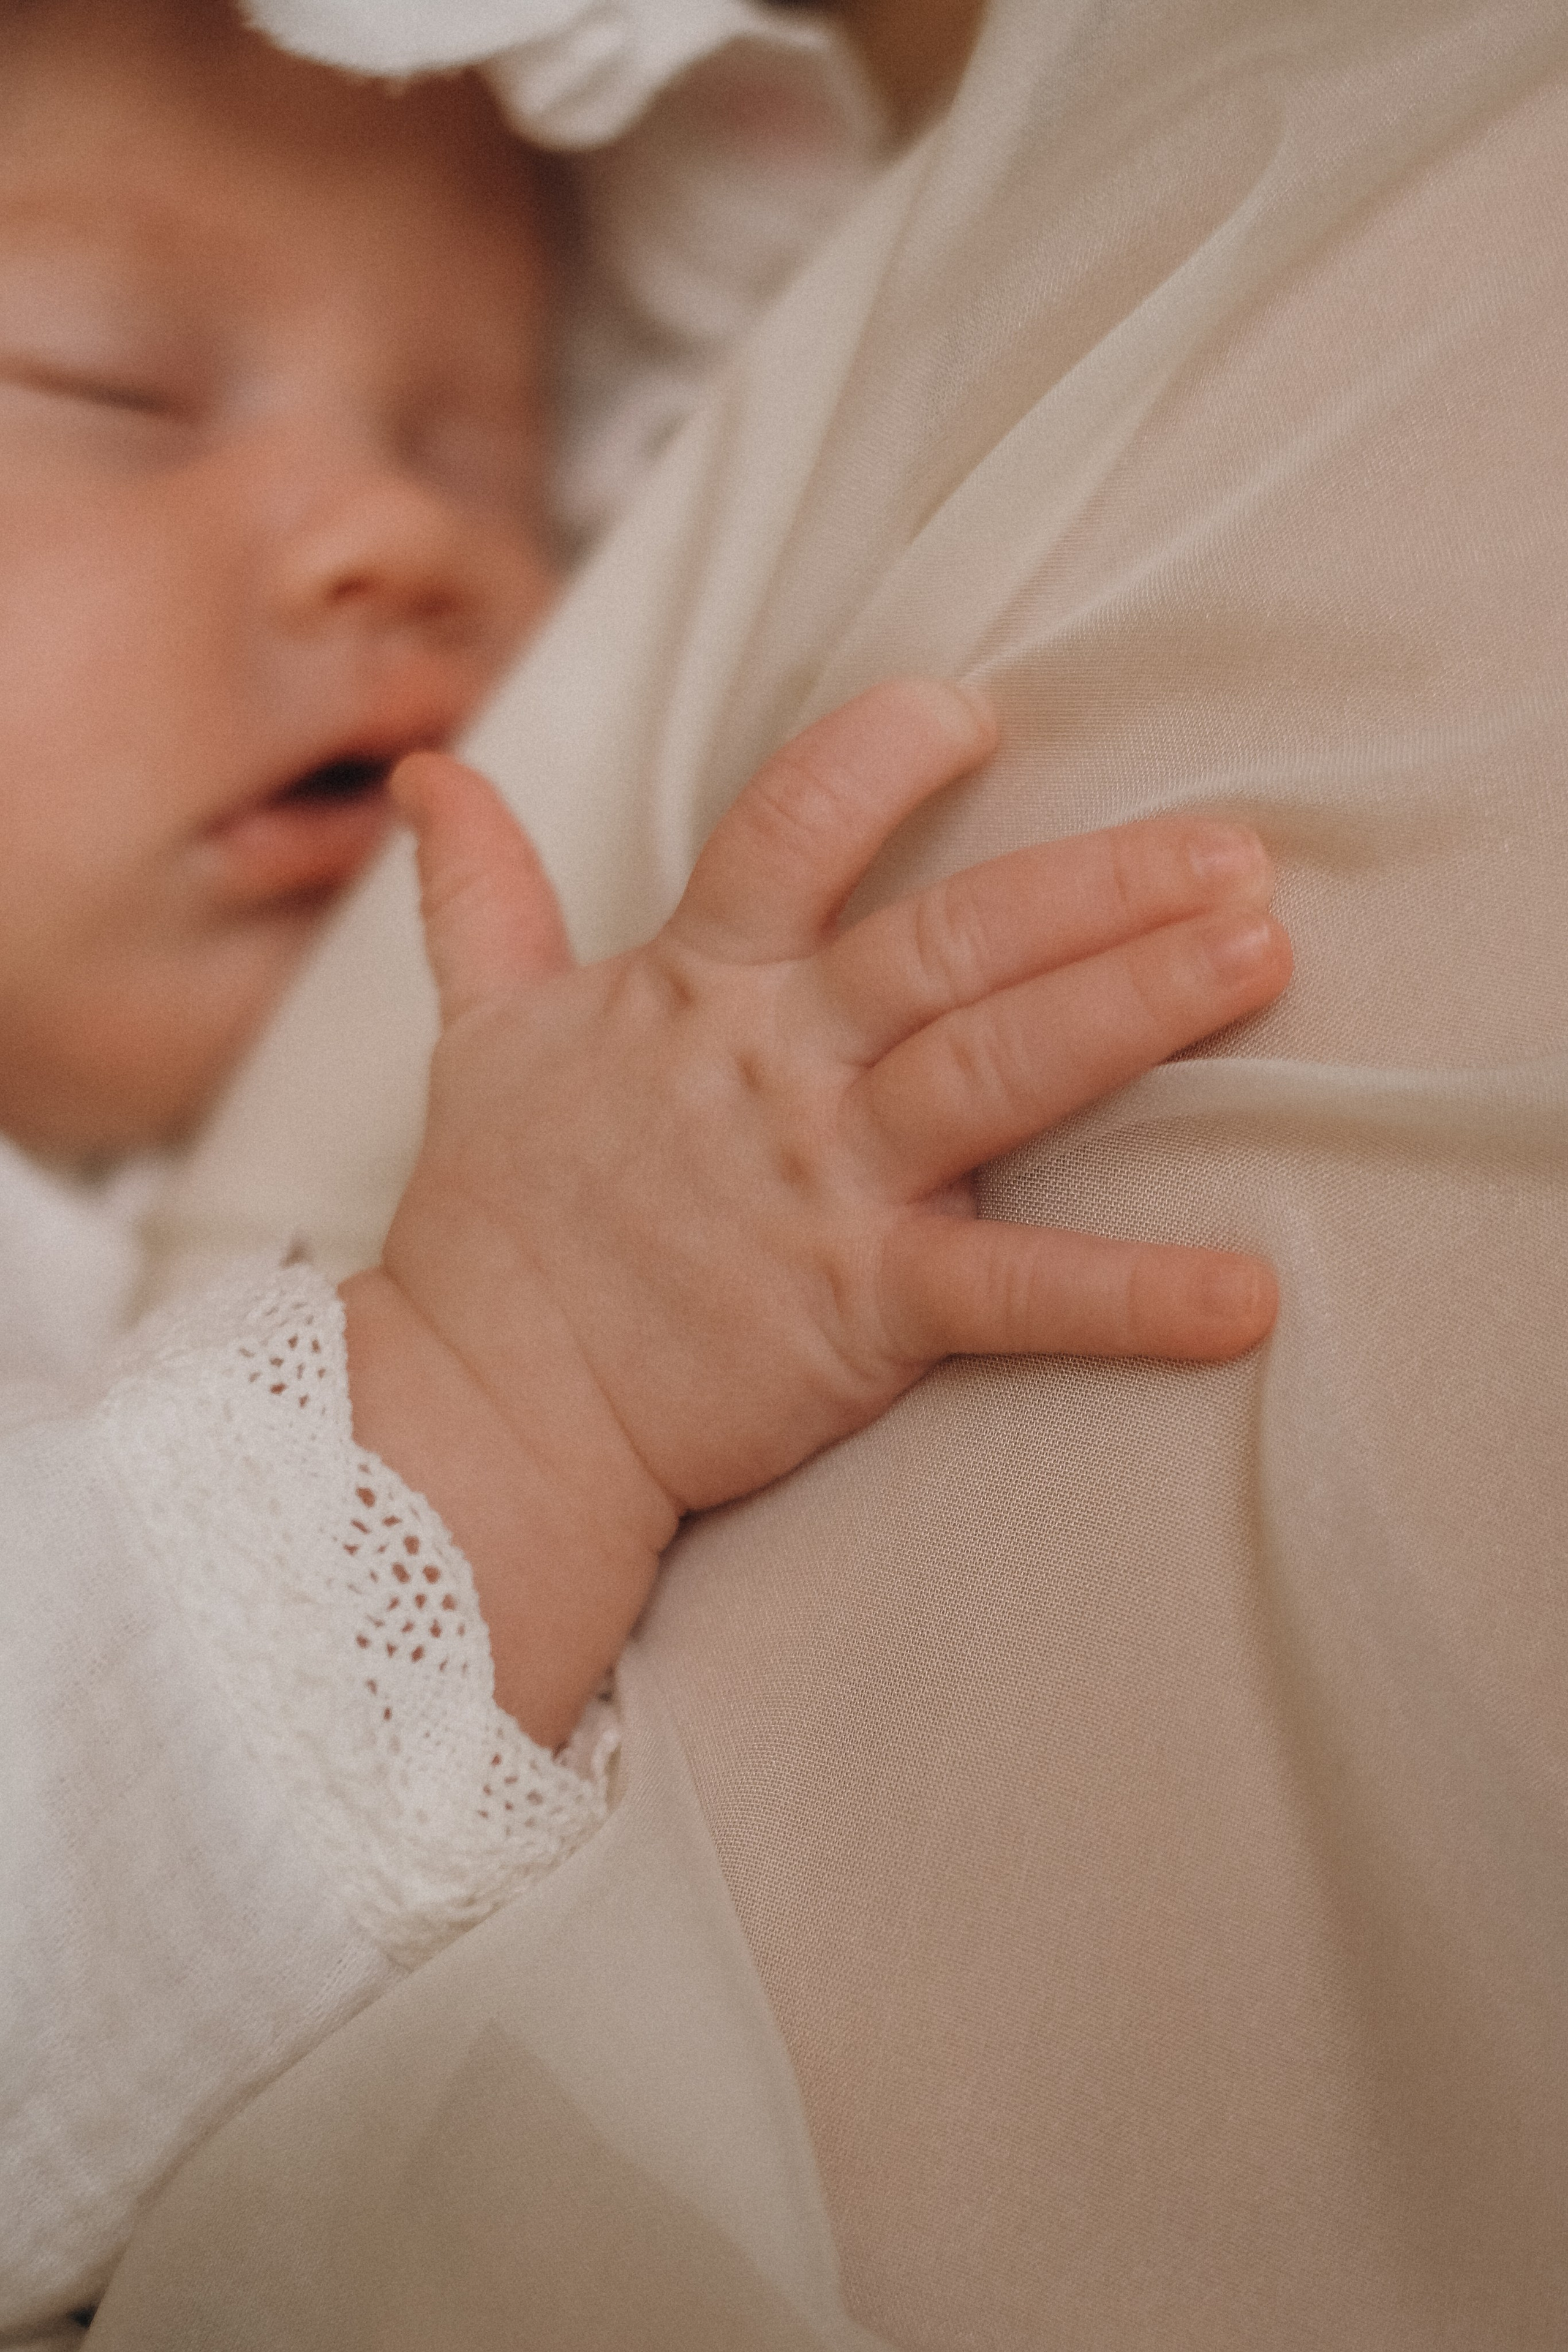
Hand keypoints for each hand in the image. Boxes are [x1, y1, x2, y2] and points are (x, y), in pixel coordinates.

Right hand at [343, 681, 1289, 1740]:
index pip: (792, 826)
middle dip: (1095, 886)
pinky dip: (1131, 1300)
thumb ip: (477, 898)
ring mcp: (824, 1185)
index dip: (881, 756)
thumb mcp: (481, 1032)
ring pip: (998, 1068)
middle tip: (1229, 849)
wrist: (487, 1409)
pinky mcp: (862, 1308)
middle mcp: (774, 1066)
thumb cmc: (497, 1221)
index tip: (972, 713)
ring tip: (1257, 955)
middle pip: (949, 941)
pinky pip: (1016, 1294)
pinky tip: (1245, 1296)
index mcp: (697, 987)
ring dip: (1136, 1009)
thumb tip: (431, 775)